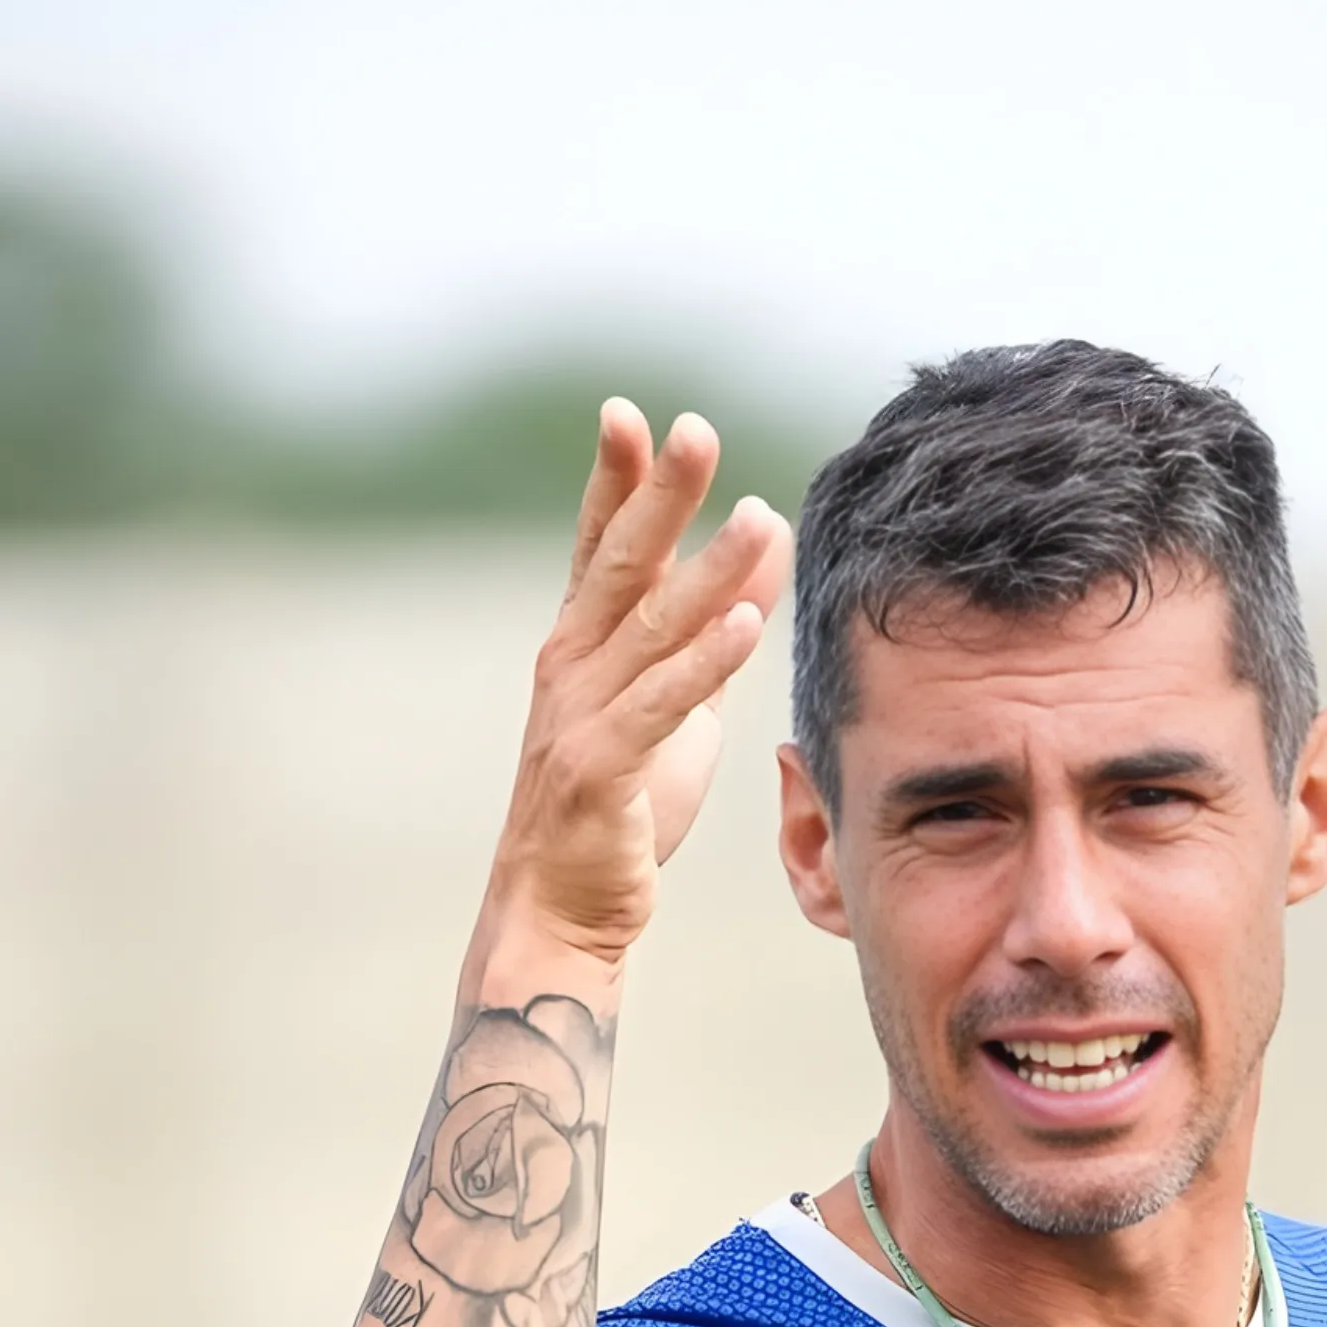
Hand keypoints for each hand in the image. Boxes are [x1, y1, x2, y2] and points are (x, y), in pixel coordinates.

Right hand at [483, 404, 793, 964]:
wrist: (563, 910)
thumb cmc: (619, 808)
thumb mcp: (677, 709)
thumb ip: (711, 635)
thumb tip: (763, 554)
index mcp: (582, 645)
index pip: (599, 547)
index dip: (617, 481)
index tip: (635, 416)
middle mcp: (571, 666)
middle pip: (621, 565)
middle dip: (657, 494)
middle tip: (696, 430)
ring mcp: (579, 715)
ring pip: (650, 628)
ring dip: (707, 572)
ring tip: (757, 517)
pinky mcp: (600, 770)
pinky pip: (659, 707)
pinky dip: (701, 664)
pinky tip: (743, 626)